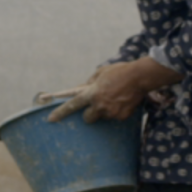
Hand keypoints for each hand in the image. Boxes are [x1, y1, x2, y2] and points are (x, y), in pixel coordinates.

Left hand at [46, 57, 181, 122]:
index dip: (60, 112)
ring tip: (115, 98)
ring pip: (102, 117)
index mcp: (92, 93)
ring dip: (105, 111)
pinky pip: (115, 117)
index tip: (51, 119)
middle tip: (97, 104)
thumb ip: (89, 83)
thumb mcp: (101, 73)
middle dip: (90, 113)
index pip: (72, 105)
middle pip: (87, 118)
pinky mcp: (122, 117)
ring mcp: (111, 113)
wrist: (140, 77)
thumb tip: (83, 89)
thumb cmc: (119, 71)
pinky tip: (123, 101)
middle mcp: (99, 105)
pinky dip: (117, 111)